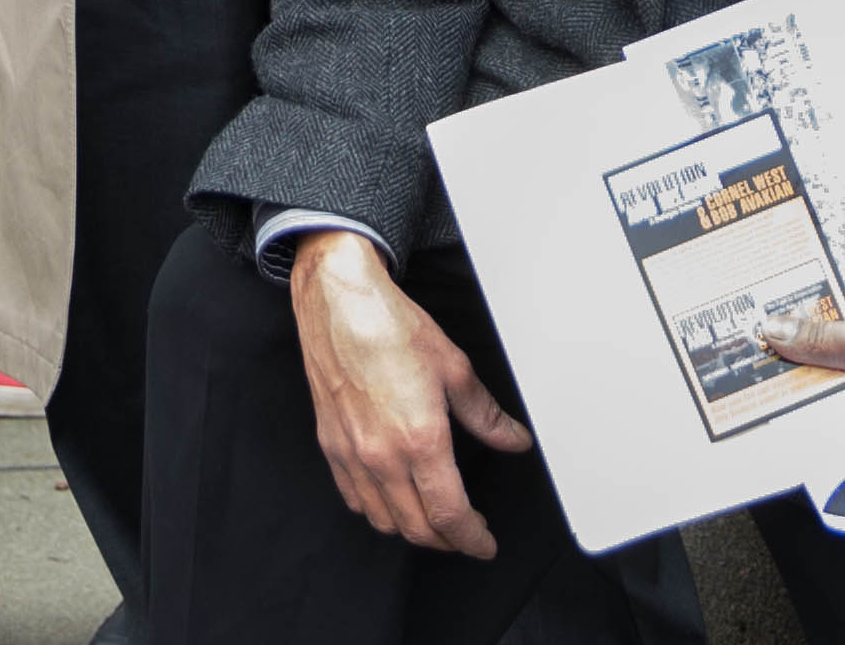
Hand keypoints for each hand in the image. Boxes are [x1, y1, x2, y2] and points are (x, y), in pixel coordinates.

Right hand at [290, 231, 530, 555]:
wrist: (338, 302)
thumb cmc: (391, 326)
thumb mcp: (454, 368)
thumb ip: (486, 415)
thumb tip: (513, 440)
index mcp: (420, 440)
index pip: (450, 516)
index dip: (472, 539)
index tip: (484, 543)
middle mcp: (382, 456)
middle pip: (418, 529)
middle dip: (448, 541)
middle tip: (467, 534)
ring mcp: (352, 454)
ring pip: (384, 521)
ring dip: (413, 530)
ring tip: (434, 518)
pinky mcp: (331, 445)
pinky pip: (355, 499)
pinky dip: (378, 510)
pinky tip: (392, 498)